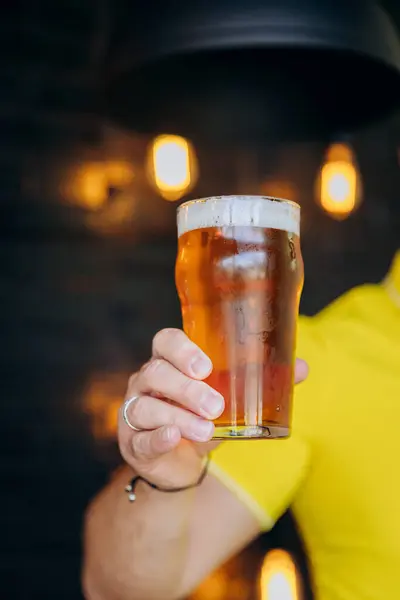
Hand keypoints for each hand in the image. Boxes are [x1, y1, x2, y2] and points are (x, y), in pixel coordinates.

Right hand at [118, 328, 308, 488]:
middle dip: (186, 388)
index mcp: (170, 363)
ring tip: (207, 429)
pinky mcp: (133, 443)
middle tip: (216, 405)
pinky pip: (139, 438)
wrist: (181, 464)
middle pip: (156, 372)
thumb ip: (261, 383)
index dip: (181, 349)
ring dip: (178, 417)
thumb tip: (301, 367)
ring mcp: (135, 412)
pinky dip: (157, 438)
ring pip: (146, 406)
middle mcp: (147, 382)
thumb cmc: (204, 419)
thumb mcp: (231, 401)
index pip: (165, 342)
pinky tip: (173, 439)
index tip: (206, 365)